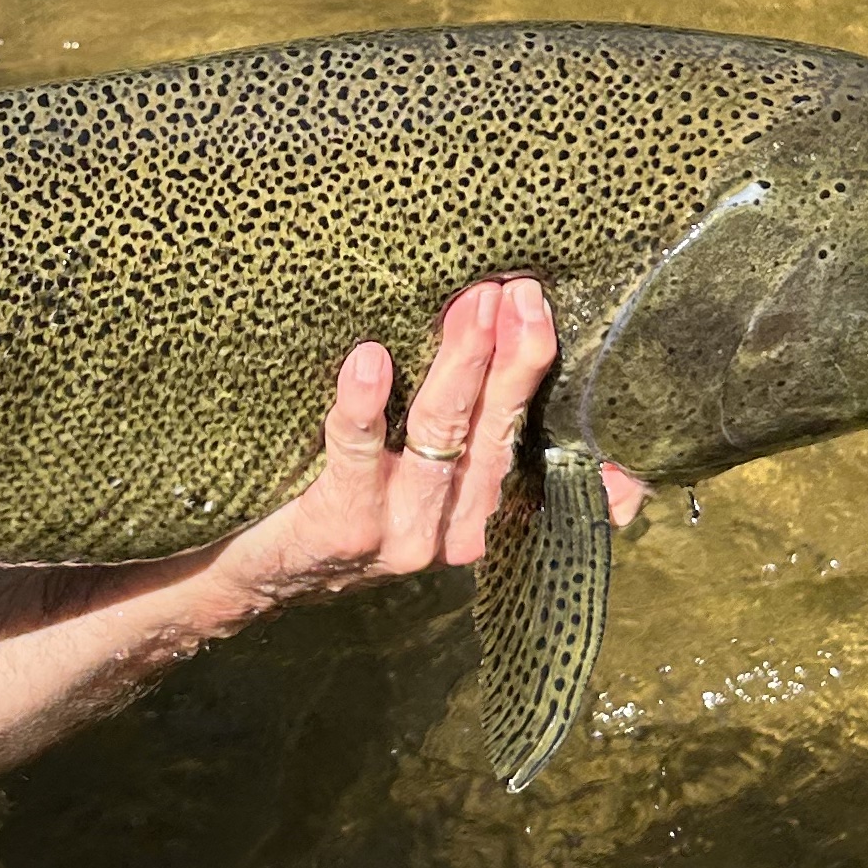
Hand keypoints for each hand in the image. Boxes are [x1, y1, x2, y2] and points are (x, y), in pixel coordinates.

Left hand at [208, 276, 647, 617]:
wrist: (260, 577)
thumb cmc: (349, 509)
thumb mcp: (427, 496)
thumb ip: (485, 454)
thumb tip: (608, 461)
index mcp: (481, 512)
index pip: (528, 442)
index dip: (541, 380)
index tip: (552, 316)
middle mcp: (454, 530)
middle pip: (493, 429)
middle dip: (512, 355)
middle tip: (519, 290)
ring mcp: (400, 534)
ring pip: (438, 434)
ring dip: (459, 365)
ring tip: (470, 307)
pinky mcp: (342, 529)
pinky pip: (355, 456)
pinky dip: (363, 407)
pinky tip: (369, 359)